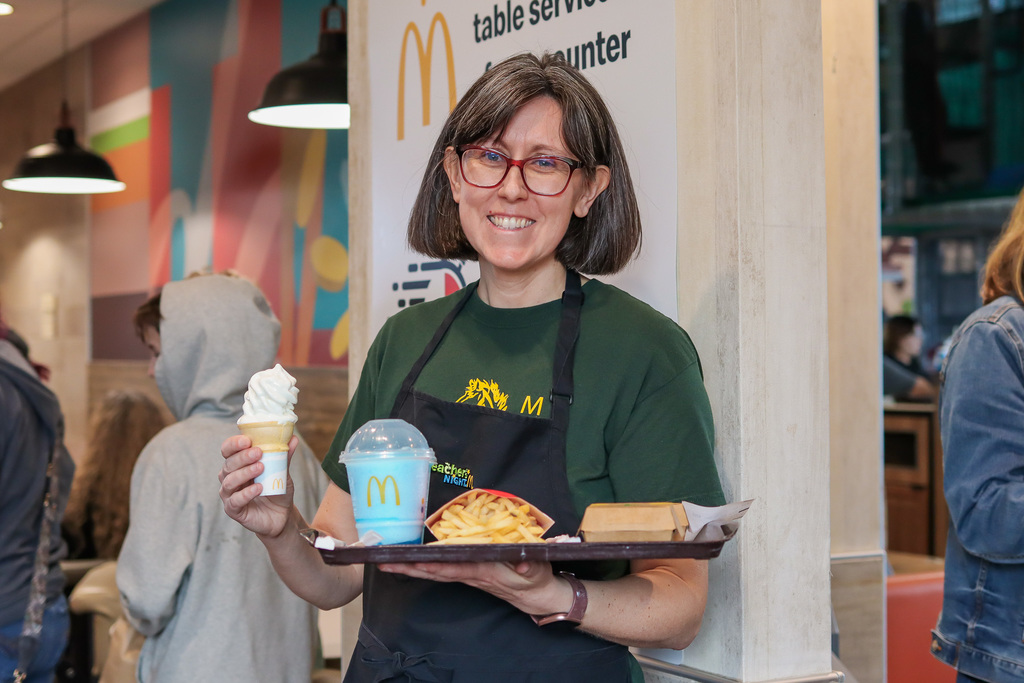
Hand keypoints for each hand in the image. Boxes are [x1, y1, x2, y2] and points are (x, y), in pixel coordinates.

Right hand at [218, 434, 296, 537]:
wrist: (282, 514)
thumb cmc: (277, 489)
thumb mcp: (281, 471)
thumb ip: (284, 455)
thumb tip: (293, 438)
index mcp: (238, 465)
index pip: (228, 450)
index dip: (234, 444)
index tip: (247, 440)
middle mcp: (229, 477)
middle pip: (229, 464)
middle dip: (242, 457)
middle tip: (258, 452)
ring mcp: (229, 494)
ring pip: (229, 481)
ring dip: (244, 473)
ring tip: (261, 468)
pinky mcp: (233, 510)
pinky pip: (235, 501)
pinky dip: (246, 493)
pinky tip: (258, 488)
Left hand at [377, 560, 571, 616]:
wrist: (536, 595)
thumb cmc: (536, 579)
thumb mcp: (538, 571)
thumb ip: (531, 566)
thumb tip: (523, 564)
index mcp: (485, 571)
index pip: (456, 568)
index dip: (437, 565)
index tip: (418, 561)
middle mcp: (471, 574)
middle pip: (437, 571)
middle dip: (411, 567)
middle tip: (385, 562)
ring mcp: (468, 575)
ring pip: (436, 572)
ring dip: (412, 568)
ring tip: (388, 562)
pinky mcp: (468, 573)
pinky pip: (442, 571)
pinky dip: (424, 566)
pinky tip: (411, 562)